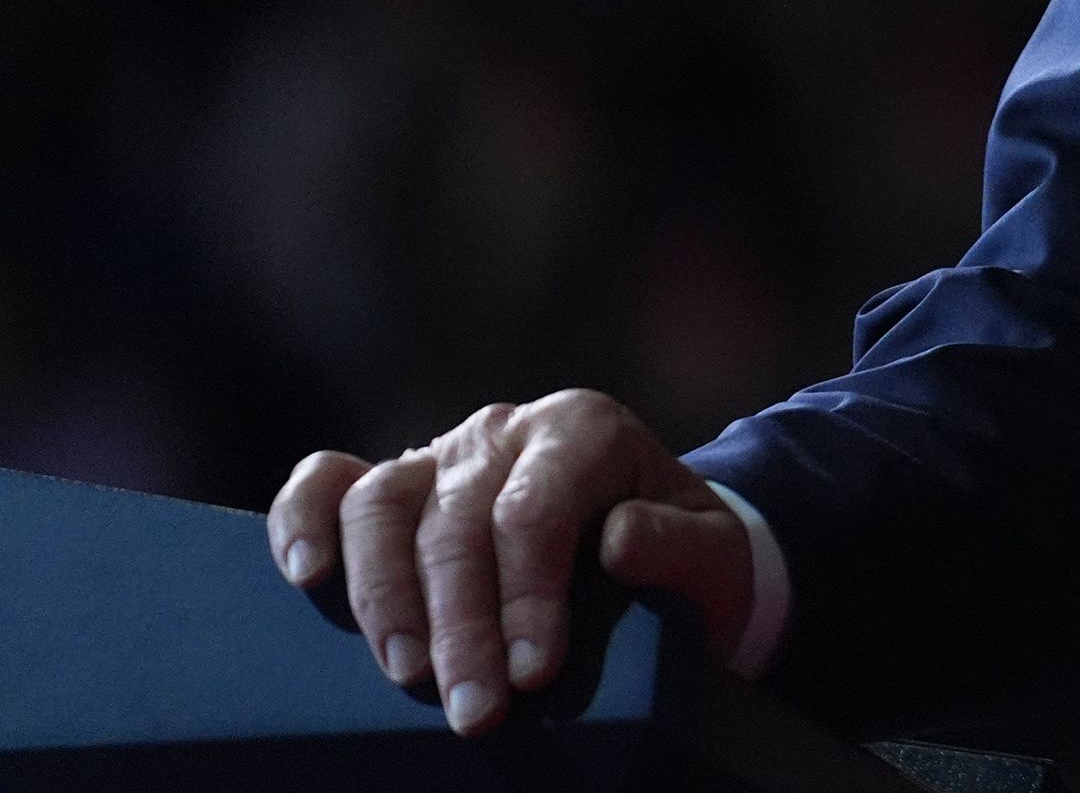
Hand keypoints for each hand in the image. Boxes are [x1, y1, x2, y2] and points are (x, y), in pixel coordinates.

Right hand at [268, 390, 752, 735]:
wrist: (662, 540)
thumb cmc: (684, 550)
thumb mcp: (714, 550)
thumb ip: (679, 544)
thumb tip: (621, 540)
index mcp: (583, 430)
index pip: (534, 512)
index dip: (526, 597)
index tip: (532, 675)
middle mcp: (505, 431)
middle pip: (455, 523)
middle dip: (460, 626)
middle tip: (473, 711)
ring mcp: (441, 454)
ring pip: (382, 505)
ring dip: (384, 598)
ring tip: (404, 676)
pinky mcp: (395, 486)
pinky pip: (331, 484)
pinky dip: (303, 519)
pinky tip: (304, 576)